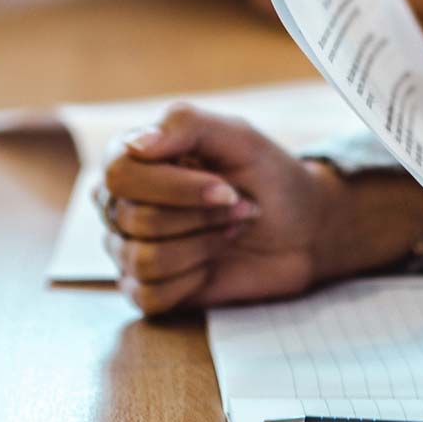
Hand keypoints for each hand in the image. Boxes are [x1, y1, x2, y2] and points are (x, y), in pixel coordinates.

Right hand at [102, 107, 422, 315]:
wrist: (302, 229)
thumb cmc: (267, 177)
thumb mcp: (237, 136)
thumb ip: (185, 124)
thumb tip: (135, 144)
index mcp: (133, 160)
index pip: (120, 175)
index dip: (174, 187)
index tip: (226, 187)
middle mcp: (121, 205)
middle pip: (135, 219)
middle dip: (201, 216)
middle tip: (238, 206)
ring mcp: (130, 250)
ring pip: (144, 260)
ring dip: (202, 246)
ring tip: (228, 231)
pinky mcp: (148, 290)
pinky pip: (150, 297)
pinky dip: (192, 280)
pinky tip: (211, 264)